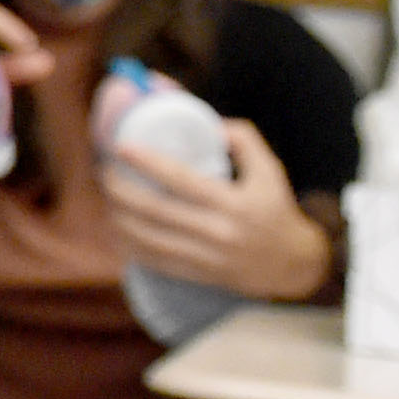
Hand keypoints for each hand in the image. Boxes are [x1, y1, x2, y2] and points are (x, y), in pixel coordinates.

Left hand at [105, 118, 334, 301]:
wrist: (294, 265)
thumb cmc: (276, 210)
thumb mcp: (271, 171)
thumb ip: (244, 141)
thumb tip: (209, 123)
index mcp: (233, 204)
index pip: (181, 180)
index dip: (147, 162)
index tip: (121, 147)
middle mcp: (217, 232)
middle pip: (155, 211)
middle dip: (121, 191)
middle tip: (105, 173)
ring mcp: (206, 258)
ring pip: (148, 238)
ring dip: (119, 218)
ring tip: (108, 198)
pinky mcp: (198, 275)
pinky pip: (154, 261)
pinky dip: (130, 245)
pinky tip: (117, 229)